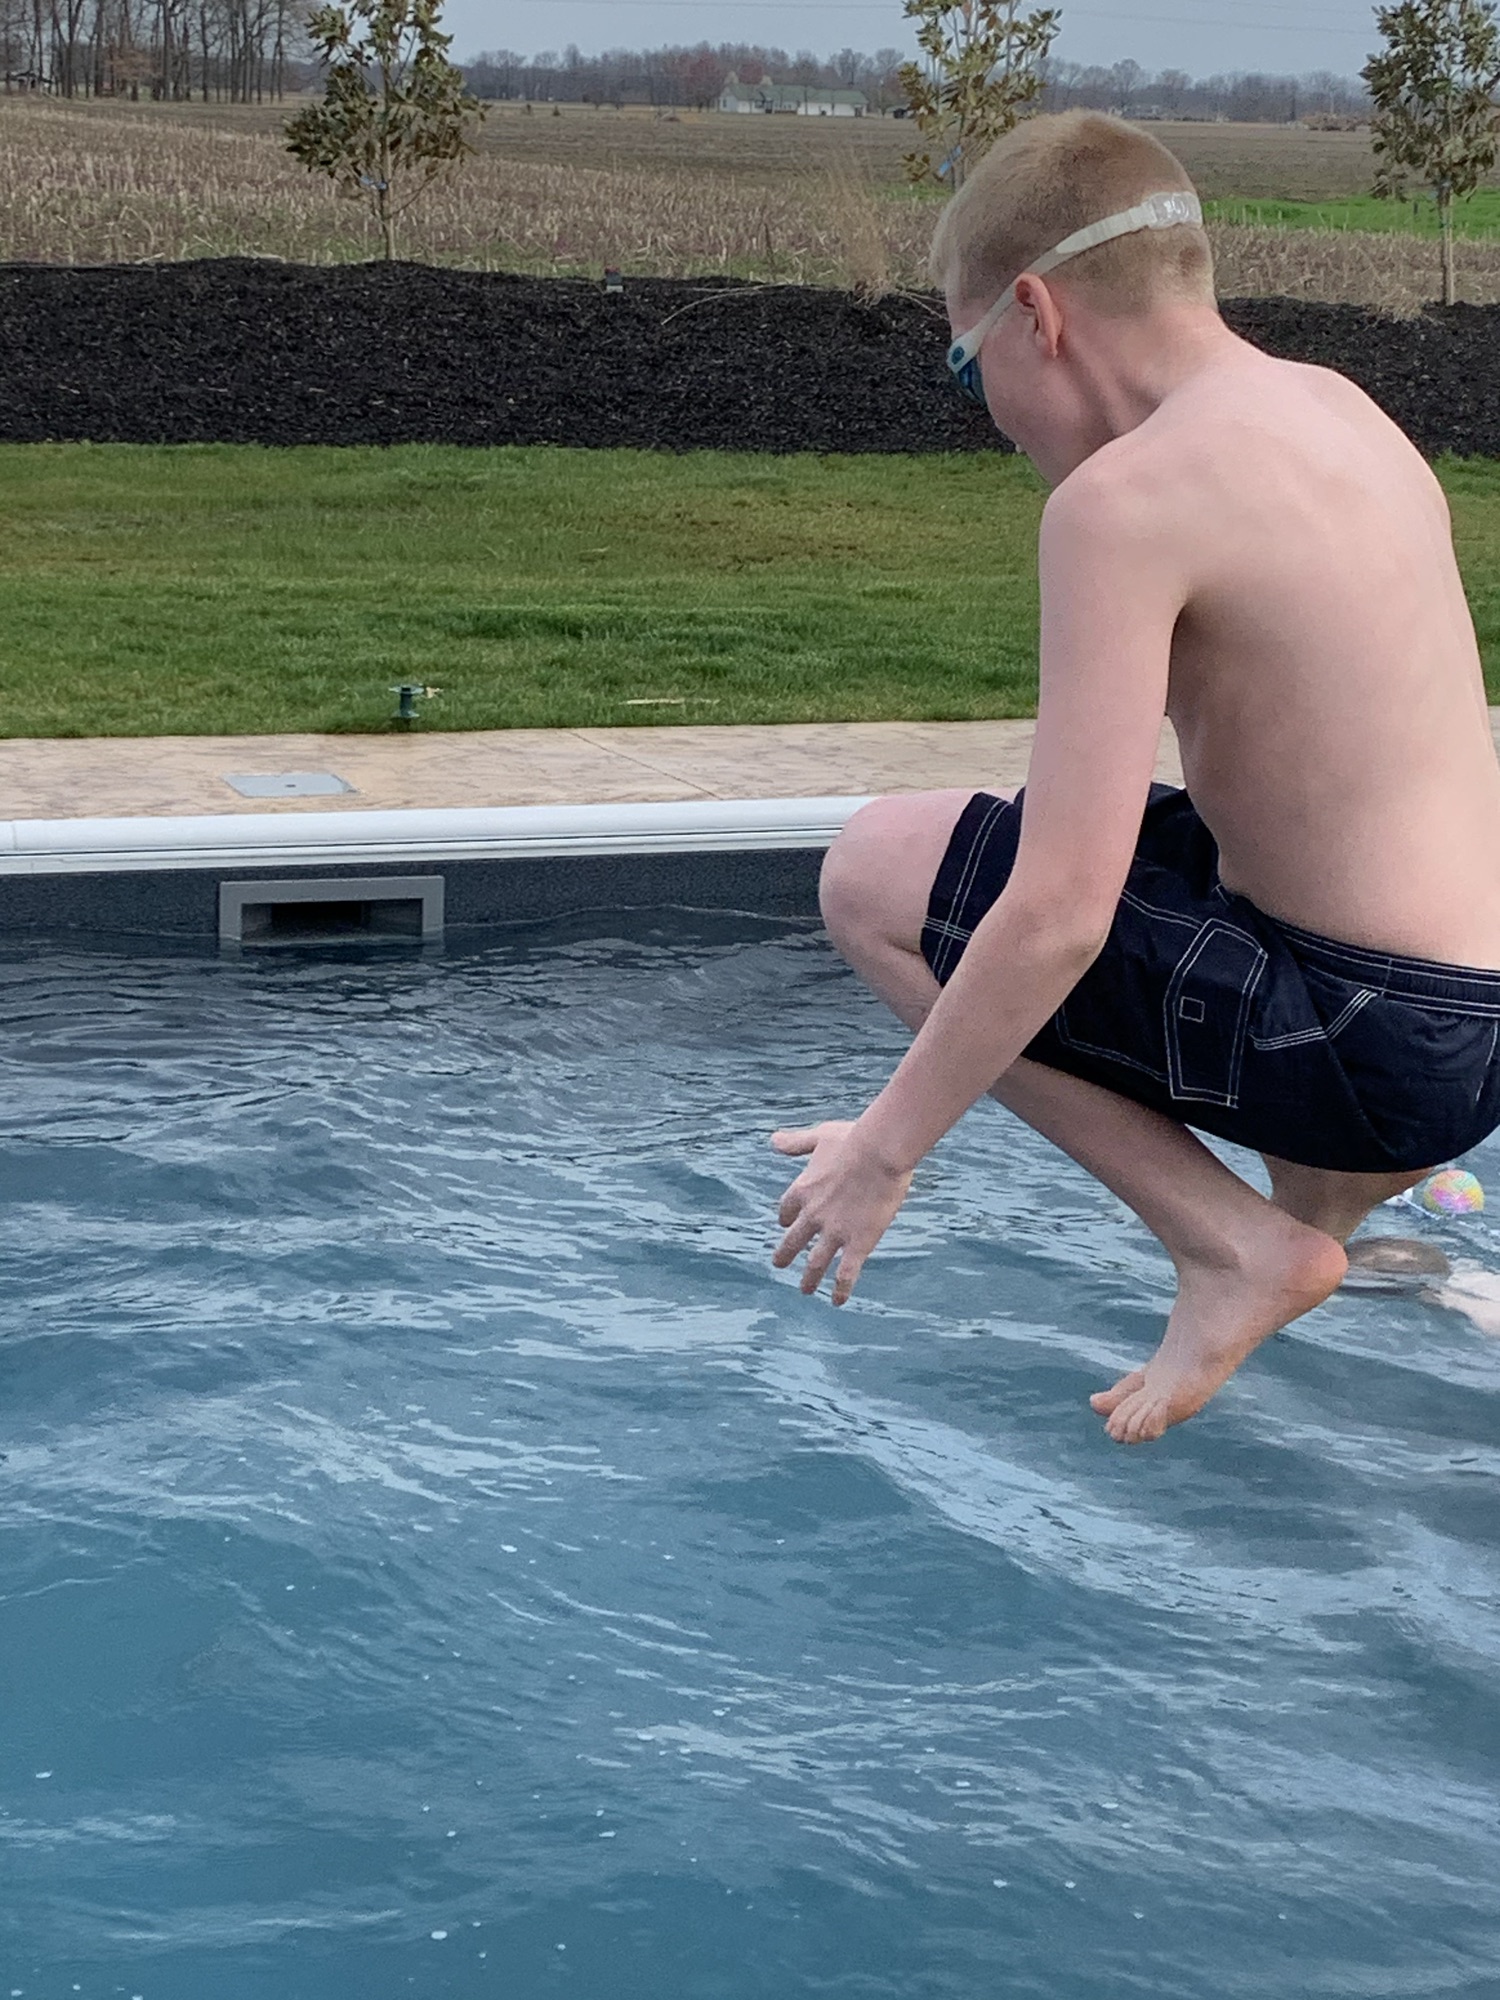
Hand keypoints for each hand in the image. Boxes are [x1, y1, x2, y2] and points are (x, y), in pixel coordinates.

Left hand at [770, 1120, 913, 1305]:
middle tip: (779, 1265)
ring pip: (816, 1263)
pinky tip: (837, 1302)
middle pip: (793, 1241)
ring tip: (805, 1290)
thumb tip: (773, 1140)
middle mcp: (813, 1216)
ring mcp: (834, 1232)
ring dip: (809, 1278)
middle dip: (785, 1254)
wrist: (878, 1152)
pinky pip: (846, 1274)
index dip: (786, 1219)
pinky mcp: (858, 1244)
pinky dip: (840, 1290)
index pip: (787, 1211)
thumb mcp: (820, 1137)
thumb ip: (796, 1143)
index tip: (786, 1224)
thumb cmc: (853, 1139)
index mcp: (802, 1190)